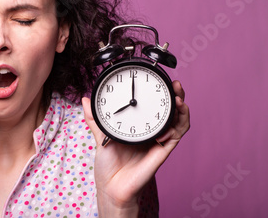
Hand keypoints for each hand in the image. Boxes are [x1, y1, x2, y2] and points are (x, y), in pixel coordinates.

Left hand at [82, 80, 189, 216]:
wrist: (111, 187)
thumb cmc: (107, 165)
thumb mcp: (100, 136)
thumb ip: (94, 118)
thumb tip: (85, 99)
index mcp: (139, 126)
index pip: (153, 106)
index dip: (160, 93)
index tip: (161, 79)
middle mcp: (151, 132)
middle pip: (170, 111)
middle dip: (177, 96)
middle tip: (177, 85)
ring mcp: (158, 142)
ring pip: (178, 122)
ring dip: (182, 109)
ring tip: (179, 99)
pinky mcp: (161, 152)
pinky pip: (175, 137)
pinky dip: (177, 127)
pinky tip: (173, 121)